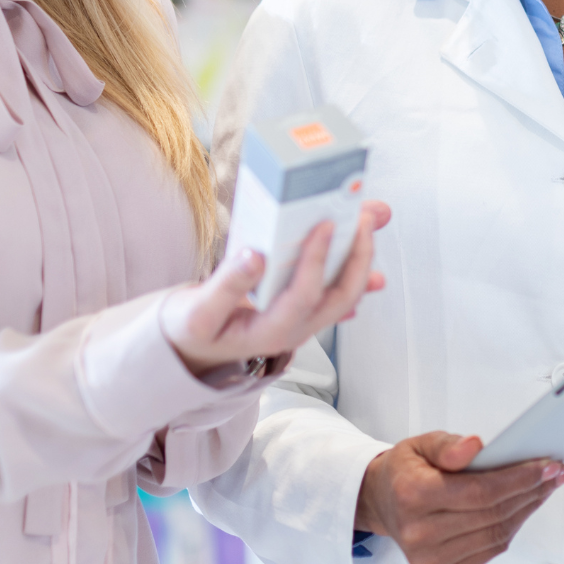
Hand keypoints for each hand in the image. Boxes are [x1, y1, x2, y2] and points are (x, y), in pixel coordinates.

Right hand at [161, 202, 390, 375]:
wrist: (193, 345)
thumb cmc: (193, 329)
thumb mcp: (198, 312)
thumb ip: (225, 287)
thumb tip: (254, 258)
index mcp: (271, 333)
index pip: (304, 296)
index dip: (316, 261)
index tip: (323, 226)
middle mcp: (295, 329)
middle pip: (341, 296)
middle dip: (358, 256)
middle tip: (363, 217)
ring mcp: (303, 320)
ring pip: (344, 291)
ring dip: (361, 256)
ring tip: (371, 221)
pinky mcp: (303, 307)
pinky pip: (335, 287)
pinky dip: (352, 264)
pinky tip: (361, 242)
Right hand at [356, 432, 563, 563]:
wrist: (381, 502)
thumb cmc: (405, 471)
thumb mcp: (420, 444)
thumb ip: (448, 445)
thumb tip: (474, 446)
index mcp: (412, 494)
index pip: (481, 491)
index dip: (520, 479)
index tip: (547, 466)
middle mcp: (418, 532)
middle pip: (493, 514)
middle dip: (531, 491)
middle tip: (555, 474)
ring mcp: (428, 558)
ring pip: (496, 536)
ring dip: (527, 511)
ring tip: (544, 489)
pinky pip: (490, 551)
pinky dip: (511, 529)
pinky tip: (522, 509)